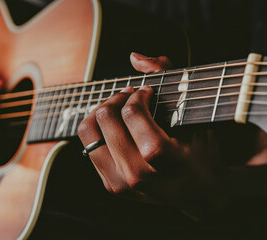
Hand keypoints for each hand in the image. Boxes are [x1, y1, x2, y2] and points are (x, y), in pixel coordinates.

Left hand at [78, 52, 189, 203]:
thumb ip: (171, 78)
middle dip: (117, 99)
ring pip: (90, 132)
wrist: (198, 194)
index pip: (134, 116)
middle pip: (107, 121)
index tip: (146, 93)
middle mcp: (140, 176)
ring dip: (102, 111)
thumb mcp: (196, 117)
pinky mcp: (110, 186)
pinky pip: (88, 145)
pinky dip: (96, 128)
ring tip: (118, 107)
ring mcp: (122, 184)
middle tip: (129, 96)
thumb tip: (134, 56)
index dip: (137, 96)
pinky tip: (113, 124)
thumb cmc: (200, 153)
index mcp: (166, 160)